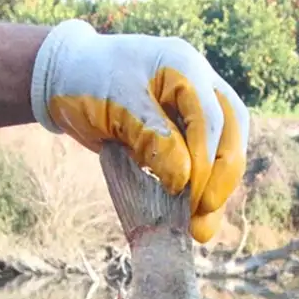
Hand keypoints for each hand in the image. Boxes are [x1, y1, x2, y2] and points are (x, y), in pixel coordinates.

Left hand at [30, 20, 248, 243]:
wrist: (68, 81)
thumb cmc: (89, 84)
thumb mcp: (118, 106)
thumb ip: (153, 139)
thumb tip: (185, 181)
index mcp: (185, 69)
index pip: (210, 120)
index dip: (206, 163)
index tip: (192, 200)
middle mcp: (200, 86)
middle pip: (231, 132)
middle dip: (223, 176)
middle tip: (204, 213)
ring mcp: (196, 110)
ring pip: (225, 149)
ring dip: (217, 190)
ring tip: (201, 229)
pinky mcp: (186, 134)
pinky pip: (206, 163)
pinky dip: (202, 191)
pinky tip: (196, 221)